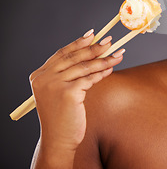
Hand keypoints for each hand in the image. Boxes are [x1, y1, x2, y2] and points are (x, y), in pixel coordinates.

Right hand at [29, 30, 123, 153]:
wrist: (59, 139)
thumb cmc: (62, 116)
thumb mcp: (60, 91)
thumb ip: (70, 74)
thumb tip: (95, 53)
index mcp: (39, 75)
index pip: (62, 53)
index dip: (78, 43)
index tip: (93, 34)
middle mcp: (44, 78)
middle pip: (74, 57)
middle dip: (95, 48)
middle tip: (111, 41)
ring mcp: (55, 85)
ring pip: (85, 67)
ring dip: (104, 60)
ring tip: (119, 55)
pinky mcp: (68, 92)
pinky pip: (90, 78)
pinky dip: (102, 73)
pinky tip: (111, 69)